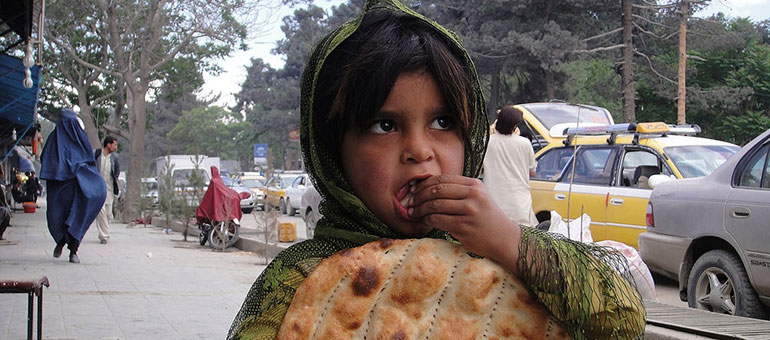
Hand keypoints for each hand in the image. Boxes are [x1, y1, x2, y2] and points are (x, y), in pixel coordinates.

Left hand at [407, 174, 521, 272]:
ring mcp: (469, 210)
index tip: (413, 190)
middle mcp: (473, 194)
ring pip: (435, 204)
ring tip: (413, 213)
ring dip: (420, 209)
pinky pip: (438, 219)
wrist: (504, 239)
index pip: (443, 179)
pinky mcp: (464, 225)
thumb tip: (426, 189)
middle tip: (409, 202)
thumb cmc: (486, 219)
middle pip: (437, 190)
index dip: (424, 184)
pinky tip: (424, 222)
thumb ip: (457, 192)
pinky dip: (427, 220)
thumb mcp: (477, 198)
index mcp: (474, 184)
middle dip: (418, 196)